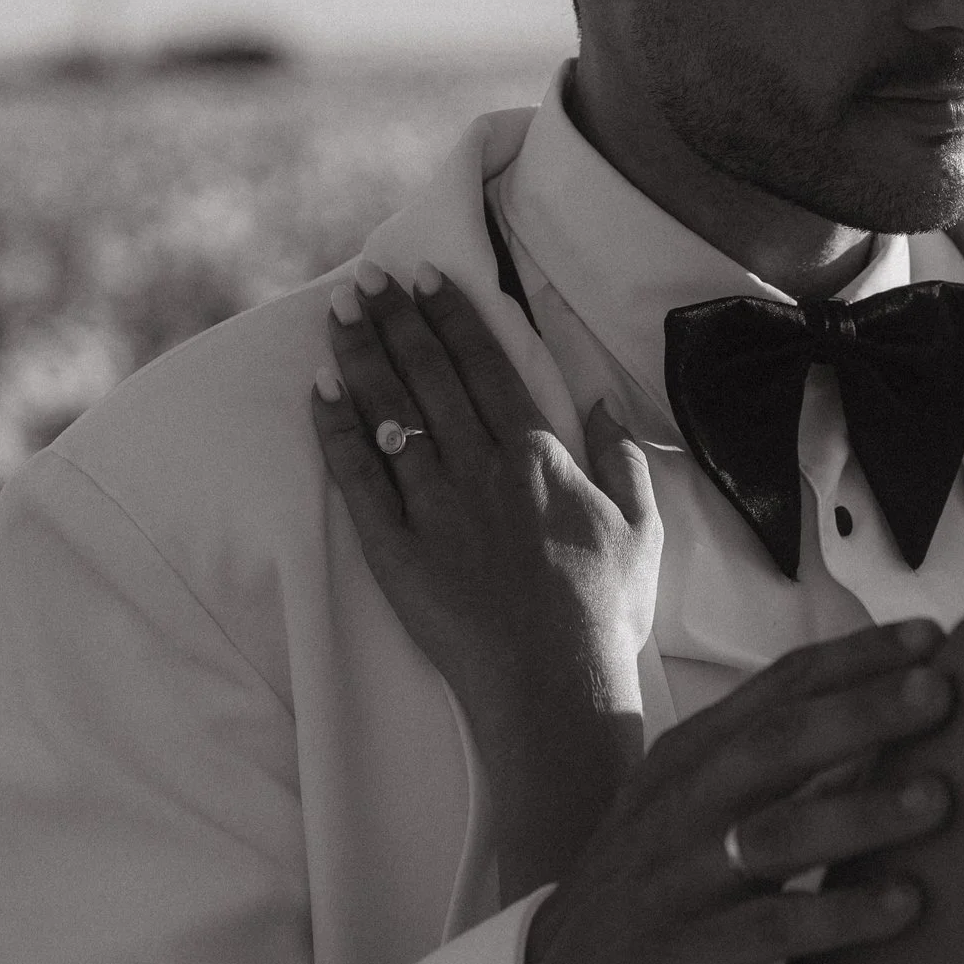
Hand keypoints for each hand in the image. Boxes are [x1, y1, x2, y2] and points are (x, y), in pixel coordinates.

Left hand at [312, 259, 660, 893]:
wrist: (556, 686)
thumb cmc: (606, 611)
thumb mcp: (642, 527)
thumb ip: (624, 458)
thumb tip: (603, 402)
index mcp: (539, 455)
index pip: (485, 367)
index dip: (452, 317)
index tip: (426, 278)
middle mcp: (481, 468)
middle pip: (429, 377)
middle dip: (396, 320)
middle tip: (367, 280)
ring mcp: (435, 507)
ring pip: (389, 414)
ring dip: (361, 358)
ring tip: (337, 315)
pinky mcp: (396, 551)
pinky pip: (359, 480)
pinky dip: (337, 433)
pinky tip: (321, 394)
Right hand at [524, 619, 956, 963]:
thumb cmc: (655, 880)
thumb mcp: (701, 805)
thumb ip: (784, 768)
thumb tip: (886, 726)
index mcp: (692, 755)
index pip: (779, 686)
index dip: (854, 657)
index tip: (928, 638)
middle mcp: (685, 803)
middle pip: (776, 740)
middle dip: (861, 709)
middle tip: (939, 689)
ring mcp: (683, 875)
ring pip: (776, 830)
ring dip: (862, 810)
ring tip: (939, 796)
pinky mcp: (689, 948)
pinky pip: (772, 926)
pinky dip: (841, 912)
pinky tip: (903, 902)